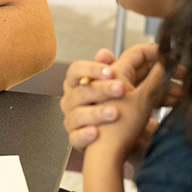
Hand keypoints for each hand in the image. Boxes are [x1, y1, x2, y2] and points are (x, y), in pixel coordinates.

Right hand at [60, 44, 179, 151]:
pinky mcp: (75, 139)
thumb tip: (104, 53)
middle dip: (101, 90)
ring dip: (97, 113)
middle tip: (121, 89)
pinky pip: (75, 137)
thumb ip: (110, 68)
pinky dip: (85, 135)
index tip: (111, 71)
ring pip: (77, 115)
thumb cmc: (109, 106)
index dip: (91, 68)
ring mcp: (72, 119)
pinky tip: (96, 132)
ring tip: (115, 112)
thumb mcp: (114, 85)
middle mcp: (71, 100)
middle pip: (79, 92)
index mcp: (76, 83)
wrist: (111, 138)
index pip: (76, 70)